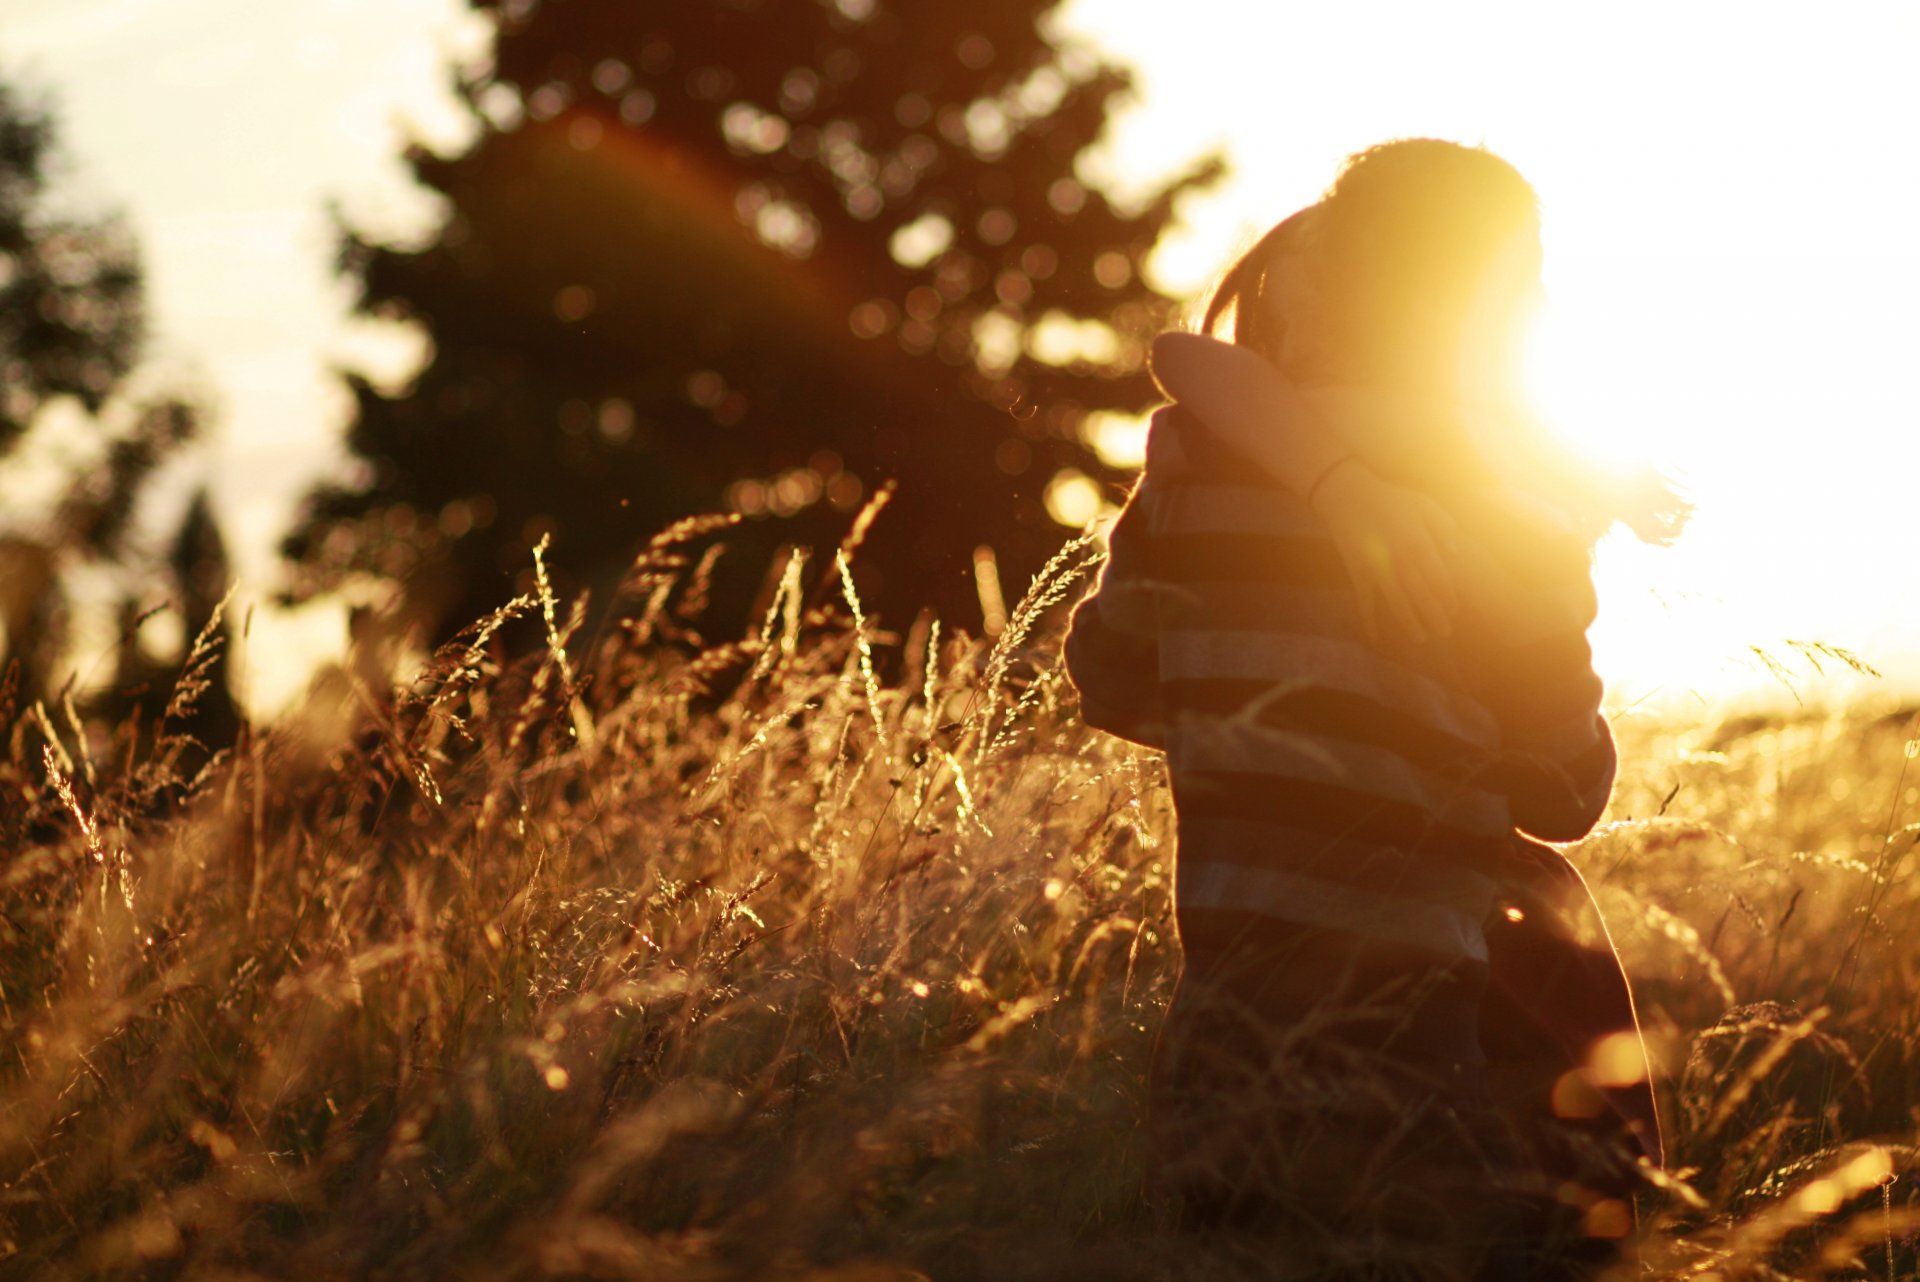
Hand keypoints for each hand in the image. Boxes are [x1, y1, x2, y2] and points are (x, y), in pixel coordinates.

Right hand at [1309, 460, 1459, 645]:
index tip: (1455, 610)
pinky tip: (1375, 638)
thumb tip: (1455, 551)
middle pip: (1422, 594)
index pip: (1439, 577)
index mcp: (1418, 542)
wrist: (1349, 494)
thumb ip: (1442, 524)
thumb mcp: (1422, 503)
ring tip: (1420, 639)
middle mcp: (1401, 558)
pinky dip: (1369, 621)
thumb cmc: (1389, 497)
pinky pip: (1365, 601)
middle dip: (1434, 615)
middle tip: (1445, 633)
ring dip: (1409, 622)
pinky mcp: (1358, 572)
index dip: (1448, 596)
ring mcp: (1378, 567)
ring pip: (1397, 602)